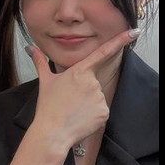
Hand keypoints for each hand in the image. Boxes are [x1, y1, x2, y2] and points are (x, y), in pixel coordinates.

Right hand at [28, 29, 138, 153]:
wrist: (52, 131)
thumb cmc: (48, 106)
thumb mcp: (45, 81)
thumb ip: (40, 62)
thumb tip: (31, 48)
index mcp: (79, 72)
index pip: (102, 53)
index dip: (120, 41)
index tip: (133, 32)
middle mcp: (92, 82)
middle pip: (93, 83)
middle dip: (84, 90)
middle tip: (69, 100)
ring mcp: (99, 98)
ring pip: (97, 97)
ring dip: (88, 103)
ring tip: (73, 110)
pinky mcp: (104, 112)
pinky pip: (101, 110)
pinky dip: (92, 114)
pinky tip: (81, 118)